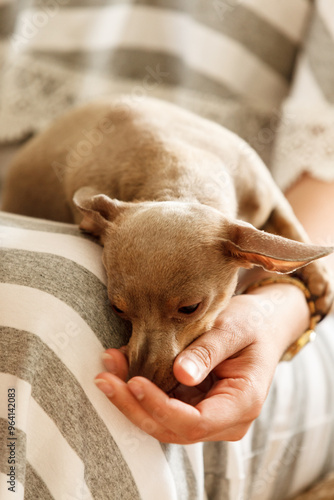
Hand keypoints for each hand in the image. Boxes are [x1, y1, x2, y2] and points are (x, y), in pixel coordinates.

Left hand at [95, 283, 308, 443]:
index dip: (161, 407)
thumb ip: (208, 351)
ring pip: (161, 421)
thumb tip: (181, 374)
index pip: (195, 423)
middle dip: (135, 406)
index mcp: (242, 404)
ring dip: (130, 398)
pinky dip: (138, 389)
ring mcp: (208, 415)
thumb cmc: (252, 323)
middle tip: (105, 377)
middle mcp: (224, 420)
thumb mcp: (234, 329)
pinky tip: (120, 365)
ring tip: (107, 367)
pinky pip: (161, 405)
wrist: (262, 325)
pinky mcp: (193, 404)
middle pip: (172, 428)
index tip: (134, 382)